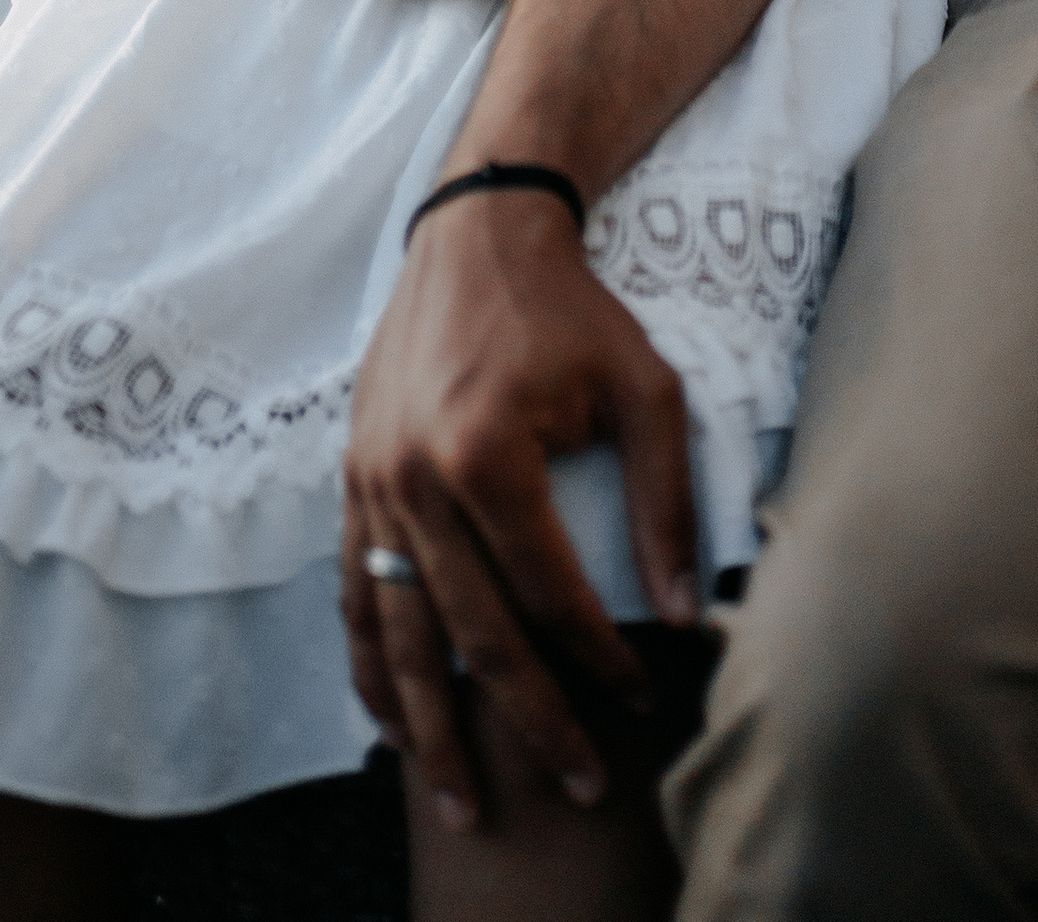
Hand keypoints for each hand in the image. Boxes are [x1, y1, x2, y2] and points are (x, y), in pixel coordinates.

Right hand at [341, 187, 698, 831]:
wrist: (477, 233)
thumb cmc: (571, 309)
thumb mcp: (643, 385)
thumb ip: (664, 500)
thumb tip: (685, 612)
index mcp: (487, 452)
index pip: (549, 593)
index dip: (598, 658)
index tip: (643, 699)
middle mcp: (416, 479)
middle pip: (474, 635)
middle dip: (530, 722)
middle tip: (578, 783)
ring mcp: (373, 485)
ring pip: (399, 637)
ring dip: (432, 730)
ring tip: (464, 803)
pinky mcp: (351, 483)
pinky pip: (356, 596)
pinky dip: (373, 667)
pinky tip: (395, 724)